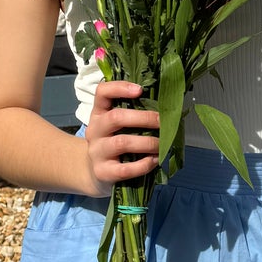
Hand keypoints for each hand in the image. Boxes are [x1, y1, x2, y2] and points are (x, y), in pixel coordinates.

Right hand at [83, 79, 159, 196]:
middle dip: (144, 118)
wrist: (94, 173)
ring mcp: (97, 152)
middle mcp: (95, 130)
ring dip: (147, 142)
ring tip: (162, 144)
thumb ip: (132, 115)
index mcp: (99, 114)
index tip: (140, 90)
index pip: (102, 92)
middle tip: (163, 122)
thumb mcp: (116, 127)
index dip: (119, 88)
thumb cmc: (113, 145)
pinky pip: (125, 169)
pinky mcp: (103, 172)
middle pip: (115, 117)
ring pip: (122, 142)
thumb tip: (167, 108)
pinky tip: (154, 161)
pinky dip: (144, 164)